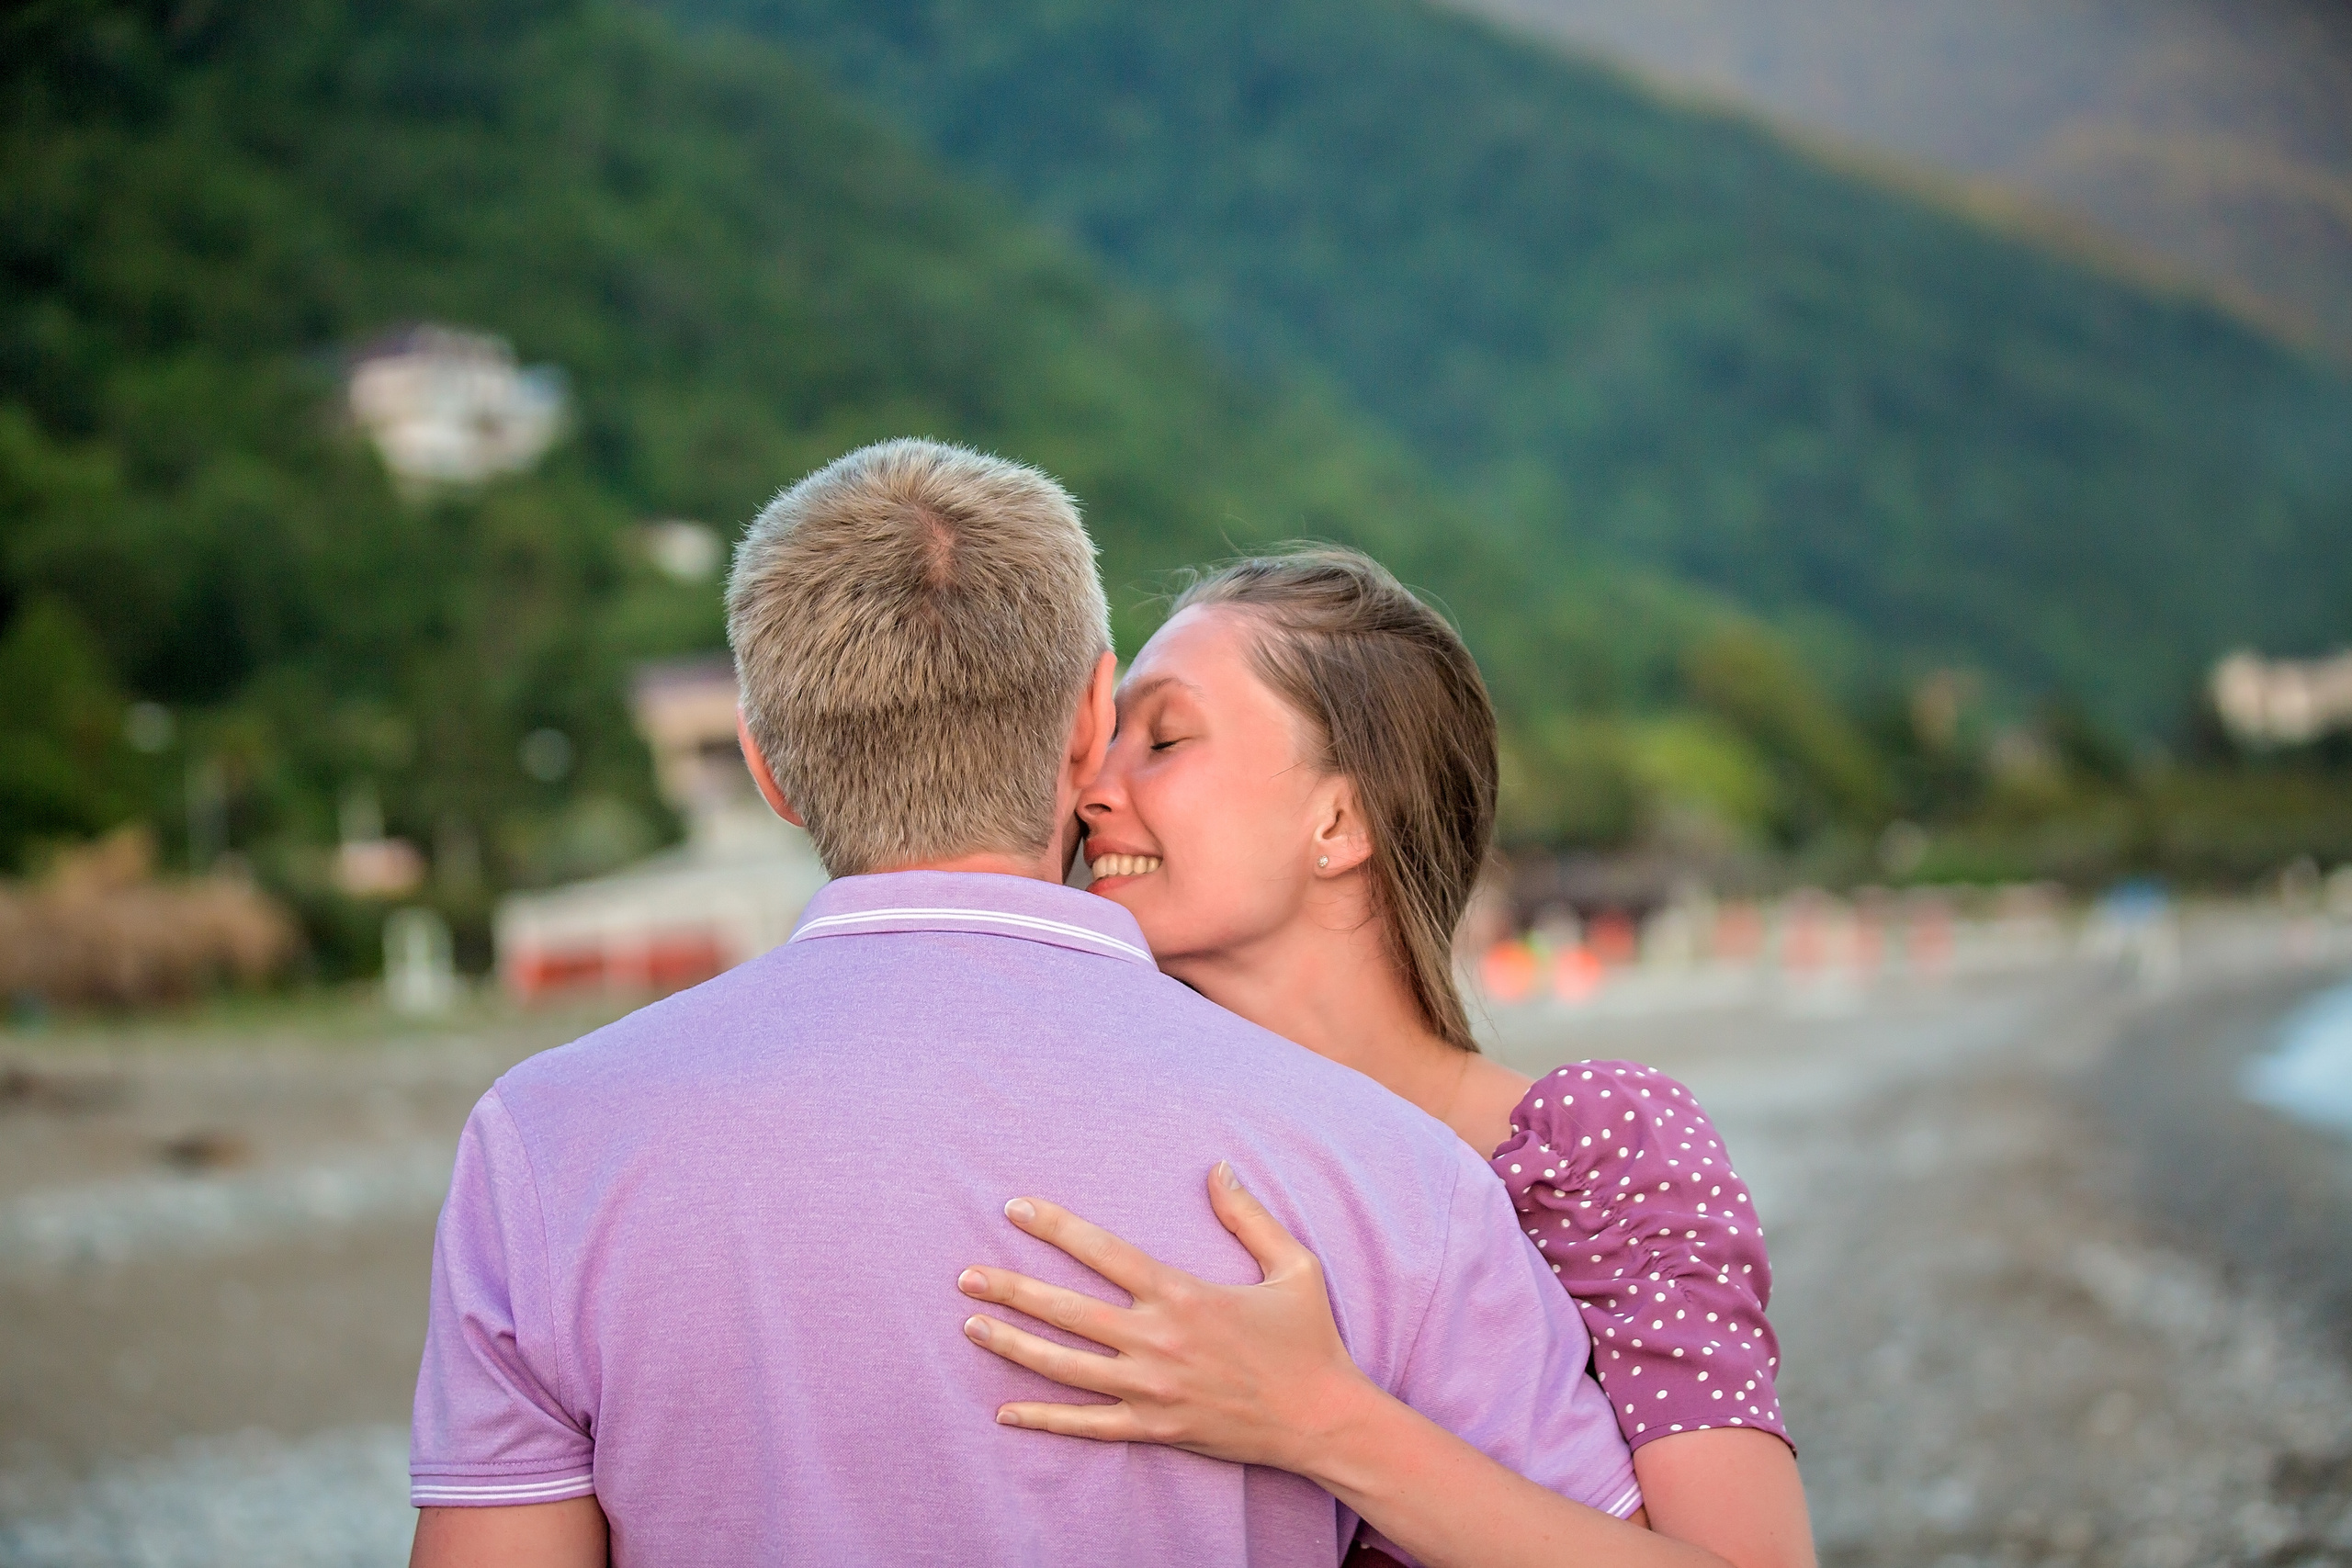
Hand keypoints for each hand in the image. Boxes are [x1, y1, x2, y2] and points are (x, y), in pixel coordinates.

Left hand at [957, 1162, 1378, 1472]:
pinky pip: (1088, 1426)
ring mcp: (1152, 1390)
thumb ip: (1249, 1216)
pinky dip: (1044, 1420)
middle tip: (964, 1275)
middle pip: (1067, 1310)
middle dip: (1011, 1288)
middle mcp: (1159, 1341)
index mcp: (1184, 1294)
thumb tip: (1218, 1167)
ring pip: (1066, 1367)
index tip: (1015, 1207)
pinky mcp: (1157, 1430)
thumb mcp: (1293, 1266)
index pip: (1104, 1252)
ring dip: (1013, 1346)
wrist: (1325, 1420)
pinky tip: (1005, 1412)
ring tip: (971, 1326)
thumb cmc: (1310, 1340)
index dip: (1055, 1227)